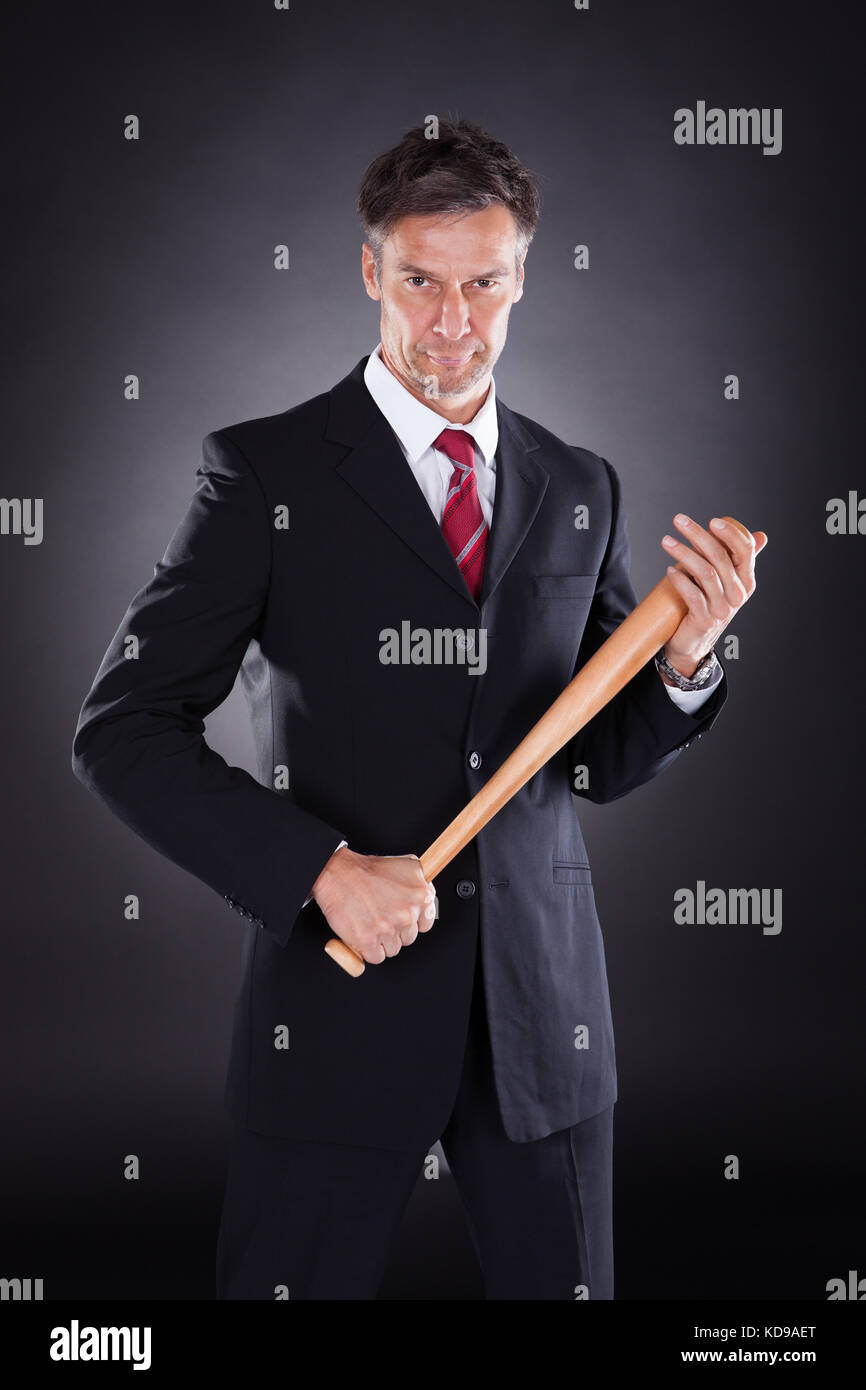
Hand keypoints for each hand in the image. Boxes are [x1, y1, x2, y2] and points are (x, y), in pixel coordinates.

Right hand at [310, 847, 435, 965]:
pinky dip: (368, 949)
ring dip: (381, 940)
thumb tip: (428, 896)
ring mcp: (388, 928)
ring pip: (392, 949)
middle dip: (395, 930)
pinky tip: (363, 932)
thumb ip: (421, 883)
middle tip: (380, 915)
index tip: (400, 917)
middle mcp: (407, 913)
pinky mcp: (368, 941)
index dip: (411, 922)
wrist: (338, 873)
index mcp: (421, 896)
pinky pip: (376, 957)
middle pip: (408, 938)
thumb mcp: (405, 865)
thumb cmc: (368, 870)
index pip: (425, 924)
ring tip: (370, 921)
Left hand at [660, 514, 768, 677]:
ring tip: (666, 541)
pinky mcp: (705, 619)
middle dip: (698, 535)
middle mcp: (738, 594)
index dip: (730, 533)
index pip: (745, 550)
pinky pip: (693, 595)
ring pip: (705, 572)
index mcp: (745, 580)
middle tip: (678, 520)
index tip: (711, 520)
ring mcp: (723, 608)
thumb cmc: (705, 605)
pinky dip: (680, 580)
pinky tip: (669, 571)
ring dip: (683, 553)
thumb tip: (760, 535)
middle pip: (720, 556)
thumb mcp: (723, 581)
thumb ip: (736, 560)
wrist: (692, 643)